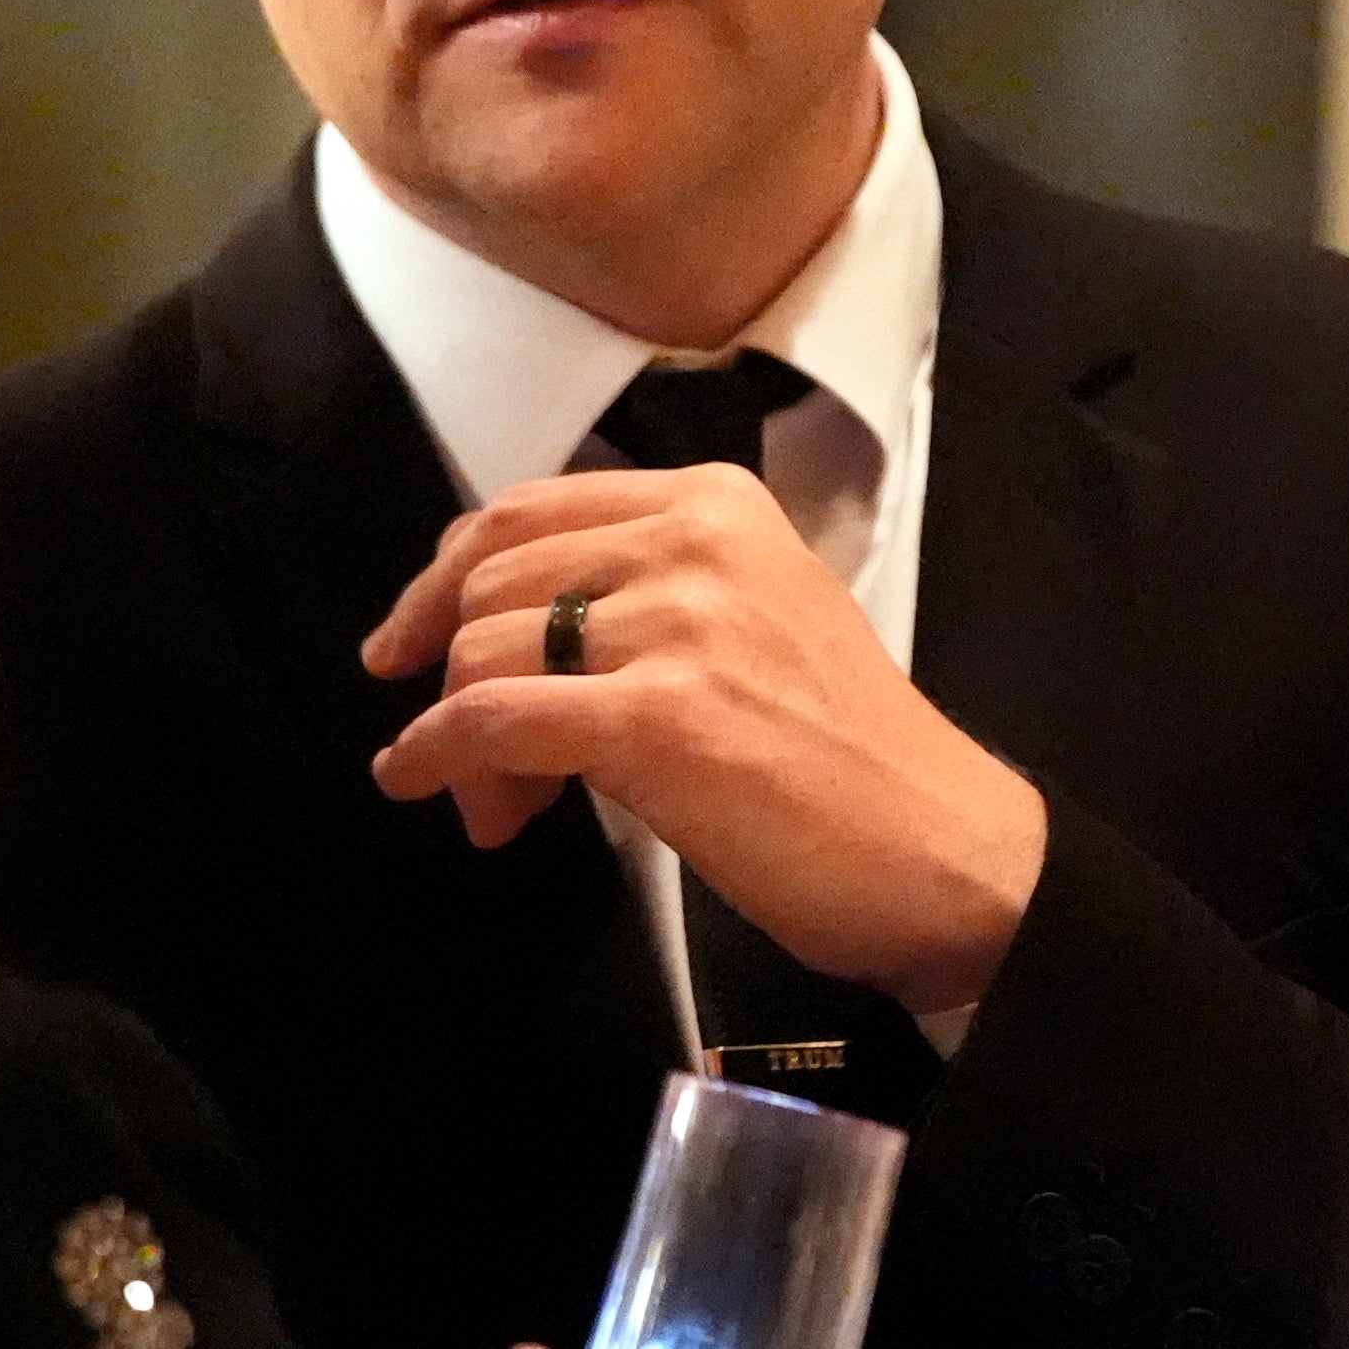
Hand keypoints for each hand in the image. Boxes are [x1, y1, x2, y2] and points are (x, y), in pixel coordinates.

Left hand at [359, 463, 1046, 1014]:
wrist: (939, 847)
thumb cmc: (847, 754)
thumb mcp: (754, 616)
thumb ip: (643, 594)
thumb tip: (499, 639)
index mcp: (715, 501)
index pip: (526, 511)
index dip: (444, 578)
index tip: (409, 639)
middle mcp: (694, 541)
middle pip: (490, 579)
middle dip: (449, 669)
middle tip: (467, 756)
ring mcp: (678, 625)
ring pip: (482, 651)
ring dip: (458, 739)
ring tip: (500, 807)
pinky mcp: (659, 718)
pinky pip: (492, 721)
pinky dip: (438, 758)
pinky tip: (432, 789)